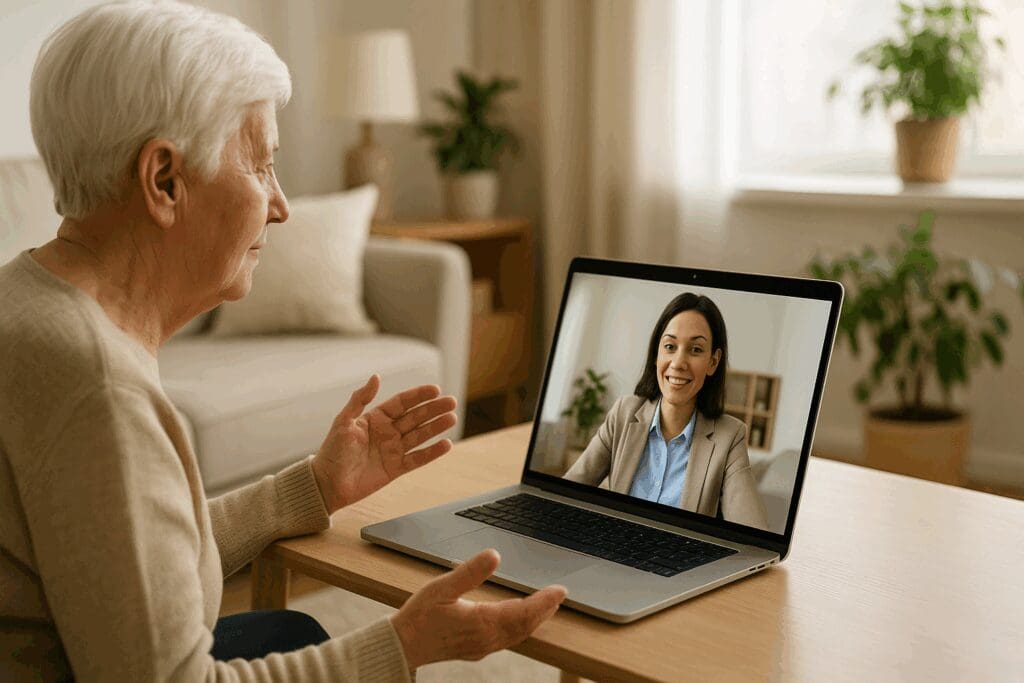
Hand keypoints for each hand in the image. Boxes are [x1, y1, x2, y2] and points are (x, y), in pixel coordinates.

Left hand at [311, 374, 456, 513]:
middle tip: (451, 402)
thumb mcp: (344, 422)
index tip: (435, 390)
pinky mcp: (396, 468)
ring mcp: (393, 450)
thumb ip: (360, 399)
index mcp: (375, 418)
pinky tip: (445, 444)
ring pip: (420, 435)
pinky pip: (418, 458)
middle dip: (433, 409)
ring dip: (436, 427)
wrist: (327, 484)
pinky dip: (432, 452)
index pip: (402, 403)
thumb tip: (376, 377)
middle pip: (415, 417)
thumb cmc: (332, 451)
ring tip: (452, 418)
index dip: (418, 395)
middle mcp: (387, 432)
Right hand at [389, 549, 567, 669]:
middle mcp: (486, 638)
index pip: (523, 611)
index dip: (544, 601)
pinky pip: (507, 639)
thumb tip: (495, 554)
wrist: (402, 645)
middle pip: (525, 625)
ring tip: (547, 607)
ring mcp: (482, 646)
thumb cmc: (419, 617)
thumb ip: (470, 572)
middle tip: (560, 596)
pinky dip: (520, 628)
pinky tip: (519, 620)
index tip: (560, 590)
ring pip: (518, 635)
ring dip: (535, 620)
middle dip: (545, 610)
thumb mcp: (442, 587)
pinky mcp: (475, 649)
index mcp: (482, 622)